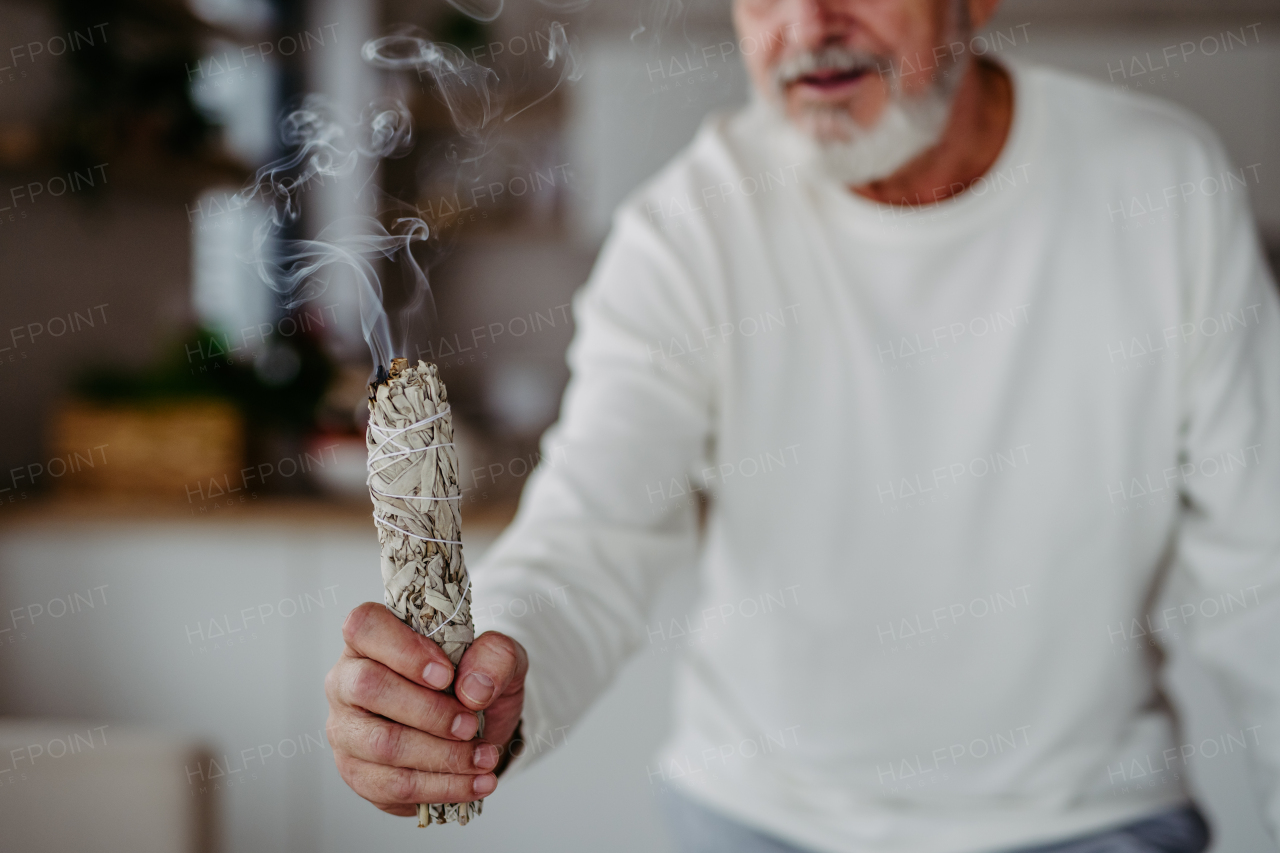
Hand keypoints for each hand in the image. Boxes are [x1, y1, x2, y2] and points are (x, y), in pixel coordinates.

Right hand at [325, 601, 527, 815]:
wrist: (476, 727)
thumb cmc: (474, 680)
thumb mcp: (500, 658)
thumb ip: (495, 657)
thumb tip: (473, 688)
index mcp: (372, 638)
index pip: (365, 626)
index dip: (404, 649)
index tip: (446, 675)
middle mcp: (347, 679)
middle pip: (368, 687)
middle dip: (429, 711)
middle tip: (470, 724)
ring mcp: (347, 728)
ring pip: (381, 744)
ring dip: (441, 755)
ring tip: (483, 757)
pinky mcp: (357, 772)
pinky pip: (392, 785)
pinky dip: (441, 787)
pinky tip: (475, 782)